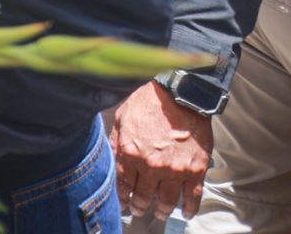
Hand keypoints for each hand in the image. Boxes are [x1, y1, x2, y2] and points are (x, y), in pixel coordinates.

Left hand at [110, 81, 213, 219]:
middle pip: (144, 196)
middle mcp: (151, 166)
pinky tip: (185, 213)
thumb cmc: (148, 103)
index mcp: (130, 153)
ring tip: (160, 212)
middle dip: (140, 206)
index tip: (124, 204)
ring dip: (162, 210)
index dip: (123, 198)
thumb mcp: (121, 118)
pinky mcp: (195, 170)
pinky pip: (193, 196)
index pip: (124, 185)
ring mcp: (175, 170)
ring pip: (167, 201)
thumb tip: (113, 158)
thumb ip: (116, 141)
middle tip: (139, 210)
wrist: (180, 95)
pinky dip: (189, 208)